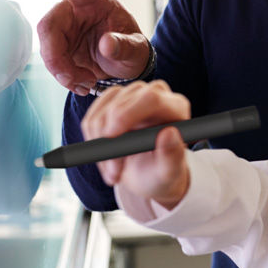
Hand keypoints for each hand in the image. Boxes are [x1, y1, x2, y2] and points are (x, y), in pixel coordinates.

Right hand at [27, 0, 149, 94]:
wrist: (125, 65)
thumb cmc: (132, 49)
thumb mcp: (136, 49)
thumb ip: (125, 46)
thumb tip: (107, 44)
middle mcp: (74, 10)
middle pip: (49, 26)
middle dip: (56, 56)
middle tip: (74, 78)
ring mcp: (64, 29)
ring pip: (46, 47)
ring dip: (62, 71)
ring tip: (86, 83)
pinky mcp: (58, 47)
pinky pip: (51, 62)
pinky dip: (63, 77)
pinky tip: (80, 84)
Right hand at [83, 80, 191, 207]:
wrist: (149, 173)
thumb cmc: (163, 171)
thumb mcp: (170, 171)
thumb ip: (173, 155)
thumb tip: (170, 133)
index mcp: (176, 107)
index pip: (150, 98)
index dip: (126, 115)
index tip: (111, 138)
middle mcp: (155, 94)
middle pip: (121, 103)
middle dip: (109, 139)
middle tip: (113, 172)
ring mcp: (132, 95)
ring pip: (102, 112)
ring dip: (100, 145)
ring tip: (113, 170)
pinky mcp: (112, 102)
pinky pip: (91, 118)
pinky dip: (92, 142)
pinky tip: (105, 158)